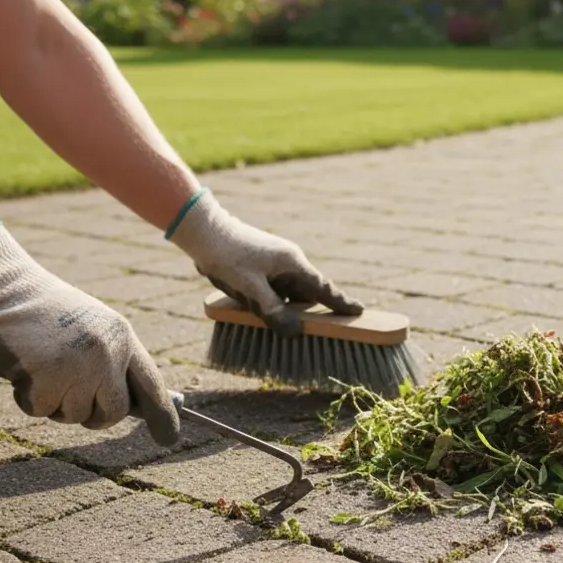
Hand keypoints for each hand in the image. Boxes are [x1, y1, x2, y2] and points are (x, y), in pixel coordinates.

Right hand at [0, 224, 180, 444]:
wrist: (5, 289)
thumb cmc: (46, 312)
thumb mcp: (92, 328)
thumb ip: (111, 362)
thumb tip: (125, 407)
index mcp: (122, 339)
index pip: (151, 385)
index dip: (162, 415)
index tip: (169, 439)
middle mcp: (107, 355)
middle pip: (112, 413)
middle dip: (93, 415)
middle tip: (71, 397)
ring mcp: (78, 368)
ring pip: (72, 415)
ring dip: (53, 401)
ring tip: (41, 367)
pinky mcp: (45, 380)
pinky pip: (39, 410)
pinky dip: (26, 397)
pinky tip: (22, 368)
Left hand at [166, 190, 361, 335]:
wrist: (201, 230)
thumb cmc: (226, 256)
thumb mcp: (250, 288)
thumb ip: (273, 311)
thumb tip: (295, 331)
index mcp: (293, 263)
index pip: (324, 288)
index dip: (341, 302)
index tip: (360, 312)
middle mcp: (289, 263)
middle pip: (307, 294)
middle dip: (305, 312)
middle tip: (311, 329)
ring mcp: (276, 264)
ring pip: (288, 294)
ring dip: (280, 308)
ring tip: (255, 307)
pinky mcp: (263, 267)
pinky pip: (274, 290)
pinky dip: (269, 301)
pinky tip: (249, 303)